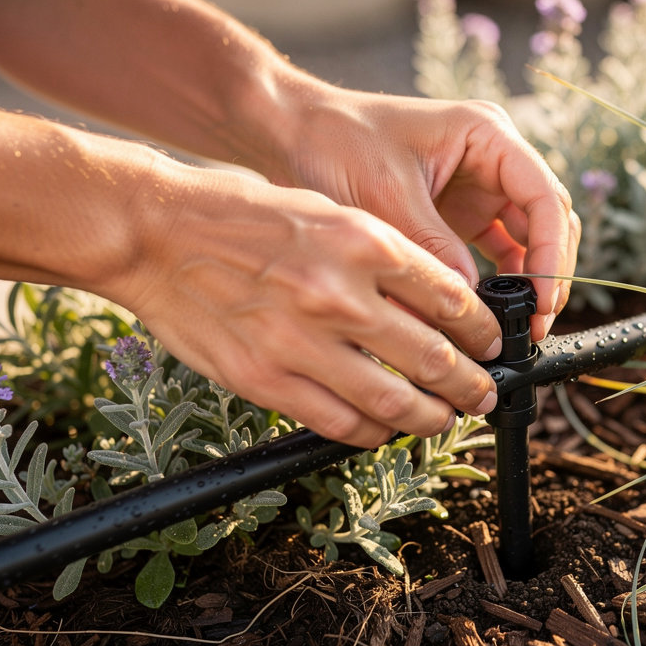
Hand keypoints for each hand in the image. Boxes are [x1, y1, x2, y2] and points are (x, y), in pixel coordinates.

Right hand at [116, 166, 502, 447]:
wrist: (155, 232)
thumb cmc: (242, 215)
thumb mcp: (327, 212)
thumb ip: (382, 259)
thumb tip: (435, 306)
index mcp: (365, 242)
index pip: (452, 300)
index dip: (483, 331)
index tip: (491, 344)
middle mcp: (340, 294)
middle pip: (435, 358)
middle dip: (473, 384)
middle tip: (485, 392)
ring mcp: (302, 343)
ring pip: (395, 403)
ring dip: (433, 418)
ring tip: (447, 418)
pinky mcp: (265, 380)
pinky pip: (340, 423)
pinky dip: (374, 433)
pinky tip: (386, 429)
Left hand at [279, 87, 580, 341]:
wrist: (291, 132)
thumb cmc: (335, 141)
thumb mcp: (386, 195)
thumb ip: (432, 247)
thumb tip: (468, 306)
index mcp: (486, 135)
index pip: (544, 196)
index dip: (551, 251)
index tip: (541, 298)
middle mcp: (492, 159)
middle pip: (546, 220)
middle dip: (547, 272)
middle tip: (535, 324)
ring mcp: (478, 187)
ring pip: (527, 240)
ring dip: (528, 282)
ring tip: (519, 329)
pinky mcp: (459, 214)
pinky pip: (496, 252)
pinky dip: (499, 282)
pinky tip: (489, 313)